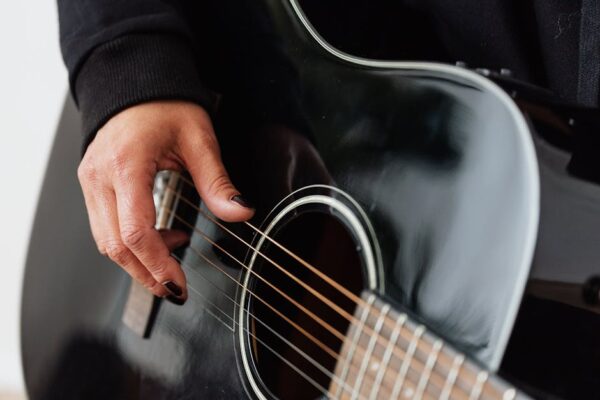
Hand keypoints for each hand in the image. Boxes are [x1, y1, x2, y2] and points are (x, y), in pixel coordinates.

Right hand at [77, 101, 253, 303]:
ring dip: (138, 260)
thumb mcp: (199, 139)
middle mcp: (99, 177)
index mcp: (126, 165)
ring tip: (172, 263)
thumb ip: (217, 181)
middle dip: (145, 273)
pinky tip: (160, 238)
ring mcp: (90, 182)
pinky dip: (131, 242)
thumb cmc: (165, 104)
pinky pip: (105, 226)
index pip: (135, 231)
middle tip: (175, 289)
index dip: (157, 264)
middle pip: (114, 245)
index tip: (178, 285)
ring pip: (105, 240)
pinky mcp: (92, 185)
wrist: (135, 83)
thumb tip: (240, 213)